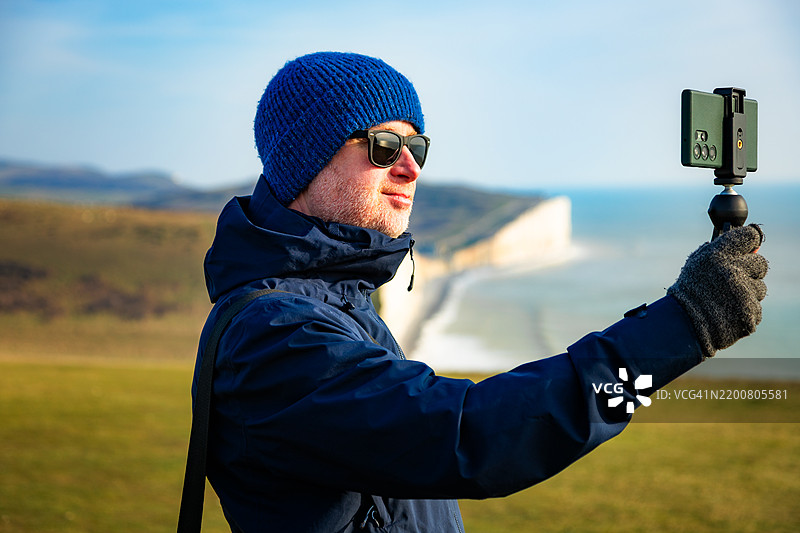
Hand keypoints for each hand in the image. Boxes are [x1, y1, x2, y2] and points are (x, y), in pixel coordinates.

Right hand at [667, 224, 767, 357]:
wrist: (683, 324)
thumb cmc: (690, 290)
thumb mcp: (697, 263)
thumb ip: (719, 250)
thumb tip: (747, 245)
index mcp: (719, 255)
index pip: (749, 237)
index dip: (750, 242)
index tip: (749, 247)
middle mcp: (733, 271)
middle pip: (761, 264)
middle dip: (750, 271)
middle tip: (734, 281)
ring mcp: (744, 293)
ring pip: (760, 288)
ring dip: (748, 294)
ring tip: (726, 300)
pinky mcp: (750, 313)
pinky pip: (757, 308)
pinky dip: (745, 312)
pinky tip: (728, 313)